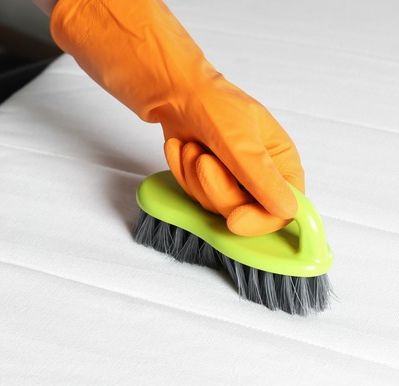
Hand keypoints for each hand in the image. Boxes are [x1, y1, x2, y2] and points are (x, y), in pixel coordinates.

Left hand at [159, 80, 303, 235]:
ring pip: (215, 205)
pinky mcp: (206, 181)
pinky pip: (194, 196)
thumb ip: (261, 176)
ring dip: (195, 177)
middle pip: (244, 211)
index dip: (260, 220)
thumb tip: (288, 209)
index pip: (283, 209)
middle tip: (202, 159)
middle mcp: (260, 175)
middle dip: (216, 188)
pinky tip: (180, 148)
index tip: (234, 220)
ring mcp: (232, 180)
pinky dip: (182, 173)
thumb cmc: (212, 104)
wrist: (172, 90)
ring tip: (192, 146)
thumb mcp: (239, 139)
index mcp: (281, 162)